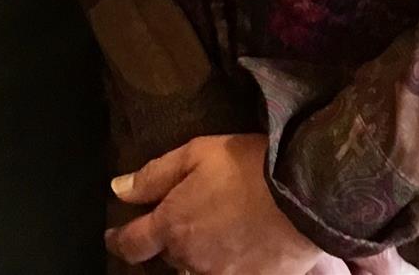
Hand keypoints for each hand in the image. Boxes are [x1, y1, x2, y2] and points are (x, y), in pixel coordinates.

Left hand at [106, 134, 325, 272]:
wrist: (305, 195)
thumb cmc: (246, 166)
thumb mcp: (194, 155)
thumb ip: (153, 176)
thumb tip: (118, 190)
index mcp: (173, 226)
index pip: (132, 244)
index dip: (118, 240)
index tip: (113, 236)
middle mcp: (193, 259)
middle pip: (169, 257)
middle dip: (168, 241)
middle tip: (180, 220)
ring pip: (197, 271)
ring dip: (196, 257)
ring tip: (210, 234)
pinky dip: (226, 264)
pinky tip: (237, 247)